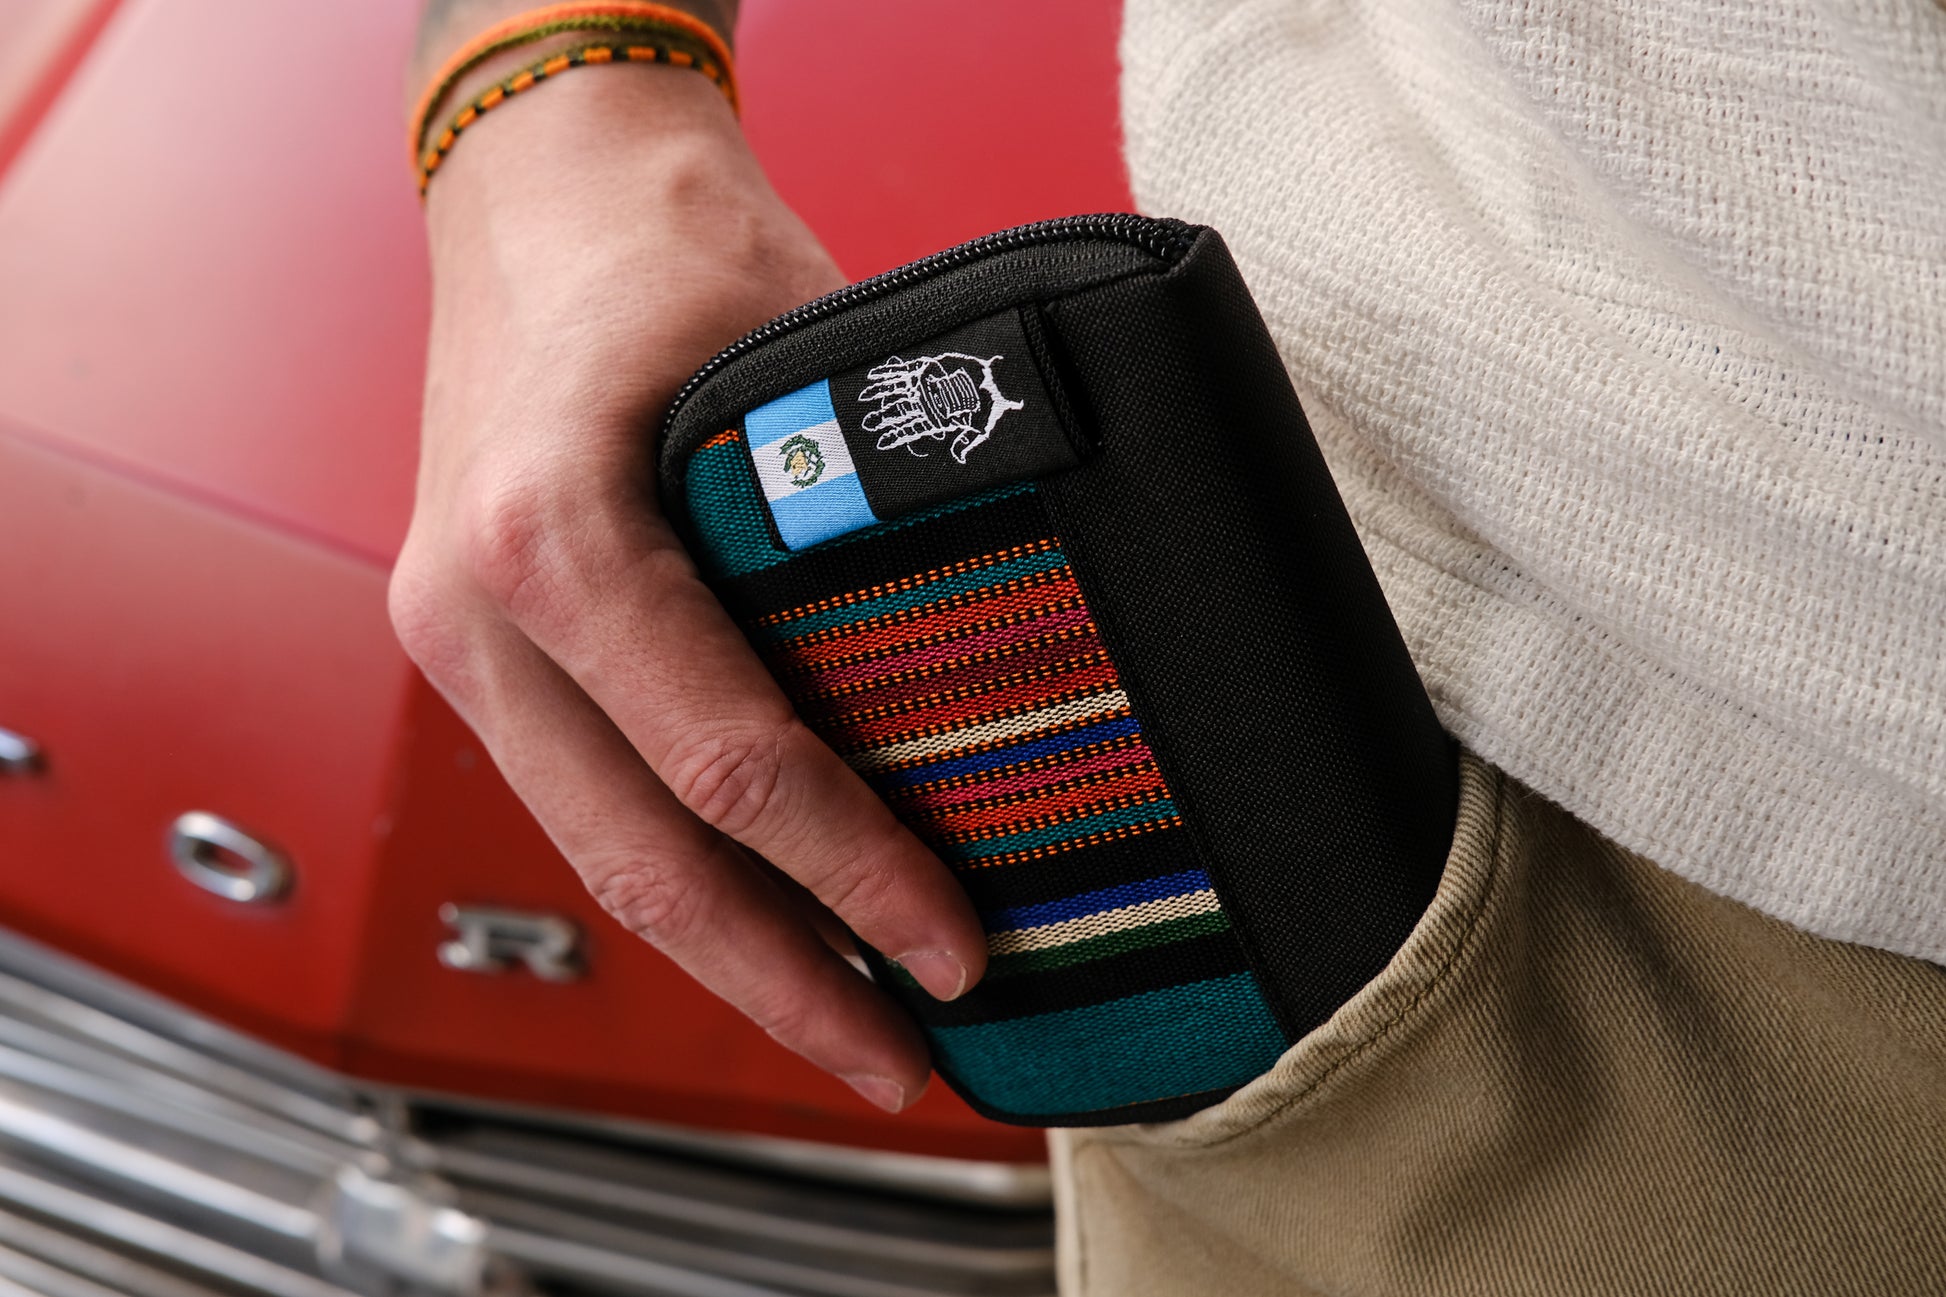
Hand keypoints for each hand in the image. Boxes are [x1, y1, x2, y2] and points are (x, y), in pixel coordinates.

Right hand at [389, 63, 985, 1111]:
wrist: (539, 185)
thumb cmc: (668, 246)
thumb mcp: (799, 361)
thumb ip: (865, 524)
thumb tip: (997, 690)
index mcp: (549, 531)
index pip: (725, 760)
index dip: (852, 877)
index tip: (955, 951)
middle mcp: (473, 611)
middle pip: (643, 862)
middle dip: (787, 985)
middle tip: (908, 1063)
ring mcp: (457, 644)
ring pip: (601, 857)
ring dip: (732, 958)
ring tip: (850, 1024)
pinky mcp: (479, 655)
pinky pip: (583, 801)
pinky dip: (682, 878)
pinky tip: (768, 923)